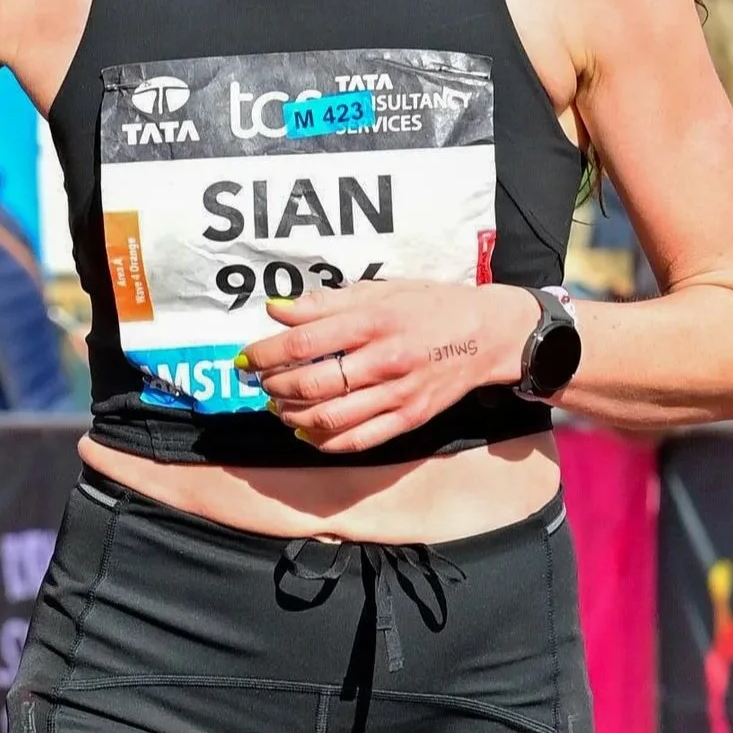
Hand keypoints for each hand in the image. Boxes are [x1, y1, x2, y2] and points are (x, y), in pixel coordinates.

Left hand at [240, 279, 542, 450]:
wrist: (487, 333)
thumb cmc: (429, 306)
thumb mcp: (380, 290)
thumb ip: (326, 303)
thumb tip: (276, 310)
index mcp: (375, 320)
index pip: (305, 341)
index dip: (266, 353)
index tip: (245, 358)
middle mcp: (386, 358)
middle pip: (312, 384)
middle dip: (274, 386)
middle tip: (260, 382)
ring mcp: (398, 393)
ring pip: (330, 417)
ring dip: (292, 415)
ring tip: (277, 405)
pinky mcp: (409, 418)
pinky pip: (358, 440)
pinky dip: (323, 441)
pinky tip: (305, 430)